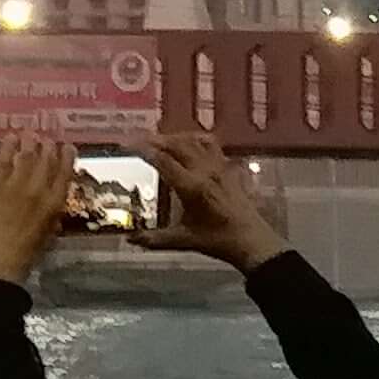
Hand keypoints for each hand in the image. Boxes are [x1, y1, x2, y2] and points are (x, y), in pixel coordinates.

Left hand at [0, 137, 77, 286]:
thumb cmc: (23, 260)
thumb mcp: (45, 240)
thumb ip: (50, 221)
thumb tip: (53, 210)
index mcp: (53, 207)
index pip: (65, 175)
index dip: (67, 158)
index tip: (68, 147)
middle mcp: (37, 193)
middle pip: (45, 162)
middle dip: (48, 147)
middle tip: (48, 138)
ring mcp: (14, 188)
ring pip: (25, 158)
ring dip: (30, 143)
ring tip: (32, 133)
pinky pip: (2, 162)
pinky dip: (7, 148)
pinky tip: (10, 137)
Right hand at [137, 132, 292, 275]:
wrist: (251, 241)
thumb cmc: (217, 241)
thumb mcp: (184, 240)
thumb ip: (155, 239)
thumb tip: (130, 240)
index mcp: (192, 187)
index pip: (163, 161)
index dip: (144, 151)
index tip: (127, 146)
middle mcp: (204, 171)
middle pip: (176, 144)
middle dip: (154, 140)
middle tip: (136, 140)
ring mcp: (218, 166)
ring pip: (192, 141)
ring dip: (173, 137)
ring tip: (157, 140)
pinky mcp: (227, 167)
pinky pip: (210, 144)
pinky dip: (194, 138)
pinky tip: (187, 142)